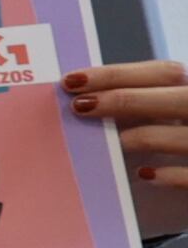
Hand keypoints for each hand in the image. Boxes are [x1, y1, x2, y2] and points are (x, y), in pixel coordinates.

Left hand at [69, 60, 187, 241]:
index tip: (72, 81)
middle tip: (79, 106)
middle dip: (127, 99)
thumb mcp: (156, 120)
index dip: (119, 74)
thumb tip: (81, 101)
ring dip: (146, 136)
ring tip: (113, 141)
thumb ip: (134, 108)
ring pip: (186, 136)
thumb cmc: (169, 146)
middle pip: (178, 98)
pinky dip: (171, 175)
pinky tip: (144, 174)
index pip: (163, 73)